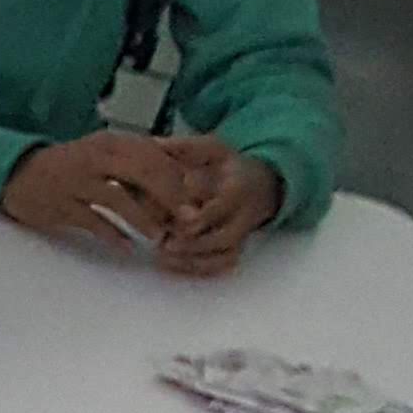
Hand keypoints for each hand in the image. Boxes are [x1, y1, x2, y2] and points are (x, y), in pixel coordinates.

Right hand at [0, 130, 214, 255]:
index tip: (194, 199)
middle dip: (170, 198)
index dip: (178, 178)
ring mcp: (76, 182)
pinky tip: (126, 246)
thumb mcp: (104, 155)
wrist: (18, 175)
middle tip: (187, 220)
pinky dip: (112, 235)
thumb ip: (137, 164)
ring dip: (144, 218)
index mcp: (110, 143)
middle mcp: (95, 157)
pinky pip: (93, 222)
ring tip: (159, 236)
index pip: (155, 156)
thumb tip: (180, 182)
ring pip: (119, 198)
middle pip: (143, 173)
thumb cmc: (70, 167)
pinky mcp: (61, 205)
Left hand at [146, 139, 284, 277]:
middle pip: (224, 237)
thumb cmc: (228, 165)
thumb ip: (183, 147)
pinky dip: (199, 269)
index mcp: (239, 187)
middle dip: (193, 244)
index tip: (176, 218)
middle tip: (162, 243)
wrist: (262, 182)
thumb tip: (151, 144)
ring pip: (224, 255)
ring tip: (162, 256)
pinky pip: (222, 265)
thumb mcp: (211, 148)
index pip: (223, 206)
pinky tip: (172, 264)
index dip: (200, 216)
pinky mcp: (237, 247)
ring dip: (193, 260)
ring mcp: (242, 234)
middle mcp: (245, 214)